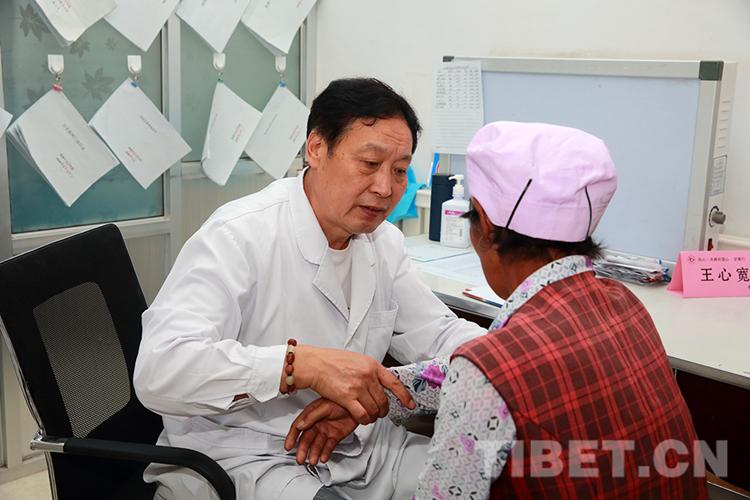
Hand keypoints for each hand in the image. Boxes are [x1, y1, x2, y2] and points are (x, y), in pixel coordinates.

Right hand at [284, 398, 358, 464]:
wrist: (359, 404)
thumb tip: (300, 425)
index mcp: (311, 415)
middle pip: (307, 439)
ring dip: (314, 454)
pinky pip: (328, 447)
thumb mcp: (325, 407)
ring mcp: (326, 430)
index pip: (298, 427)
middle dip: (303, 450)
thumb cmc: (340, 400)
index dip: (292, 437)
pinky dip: (325, 453)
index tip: (288, 447)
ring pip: (317, 445)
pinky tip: (324, 458)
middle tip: (301, 459)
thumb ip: (312, 416)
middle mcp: (317, 424)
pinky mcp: (335, 436)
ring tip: (313, 461)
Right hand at [291, 345, 414, 424]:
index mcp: (372, 365)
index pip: (394, 382)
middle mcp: (368, 376)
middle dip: (383, 410)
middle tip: (380, 412)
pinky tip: (362, 418)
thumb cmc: (332, 361)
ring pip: (375, 409)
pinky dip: (365, 420)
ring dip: (374, 416)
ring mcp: (358, 387)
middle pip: (384, 400)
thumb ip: (369, 370)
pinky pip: (363, 415)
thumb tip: (379, 381)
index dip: (404, 395)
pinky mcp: (347, 398)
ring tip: (369, 416)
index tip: (410, 404)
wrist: (315, 364)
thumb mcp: (357, 359)